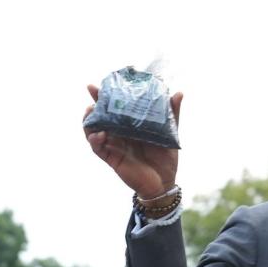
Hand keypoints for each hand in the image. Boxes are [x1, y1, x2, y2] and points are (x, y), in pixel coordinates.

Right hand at [83, 84, 182, 198]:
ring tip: (91, 112)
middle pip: (99, 116)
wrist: (164, 182)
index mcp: (129, 125)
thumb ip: (172, 114)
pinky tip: (99, 134)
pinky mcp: (111, 158)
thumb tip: (179, 93)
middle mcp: (118, 133)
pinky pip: (97, 148)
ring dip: (88, 120)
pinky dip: (95, 140)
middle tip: (92, 92)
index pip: (114, 107)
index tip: (97, 84)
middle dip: (93, 103)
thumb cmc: (166, 158)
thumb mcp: (170, 133)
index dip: (104, 96)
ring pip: (92, 130)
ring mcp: (113, 145)